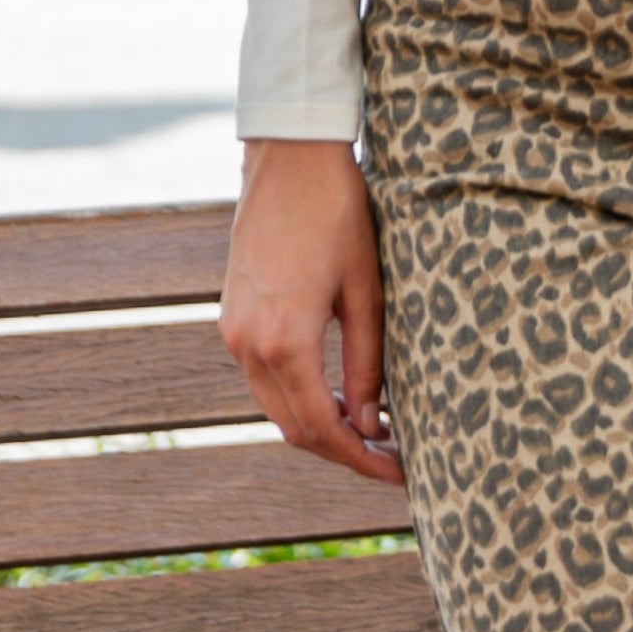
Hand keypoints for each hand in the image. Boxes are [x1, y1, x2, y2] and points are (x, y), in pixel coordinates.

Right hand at [221, 137, 405, 484]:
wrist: (290, 158)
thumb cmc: (339, 215)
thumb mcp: (367, 292)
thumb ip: (368, 365)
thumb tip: (372, 425)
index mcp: (283, 341)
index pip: (321, 429)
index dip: (361, 459)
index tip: (400, 472)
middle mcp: (247, 344)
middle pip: (293, 428)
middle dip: (343, 452)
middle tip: (393, 458)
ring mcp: (232, 331)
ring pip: (276, 407)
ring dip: (320, 426)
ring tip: (372, 432)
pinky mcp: (232, 316)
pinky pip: (264, 379)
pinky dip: (299, 397)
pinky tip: (338, 396)